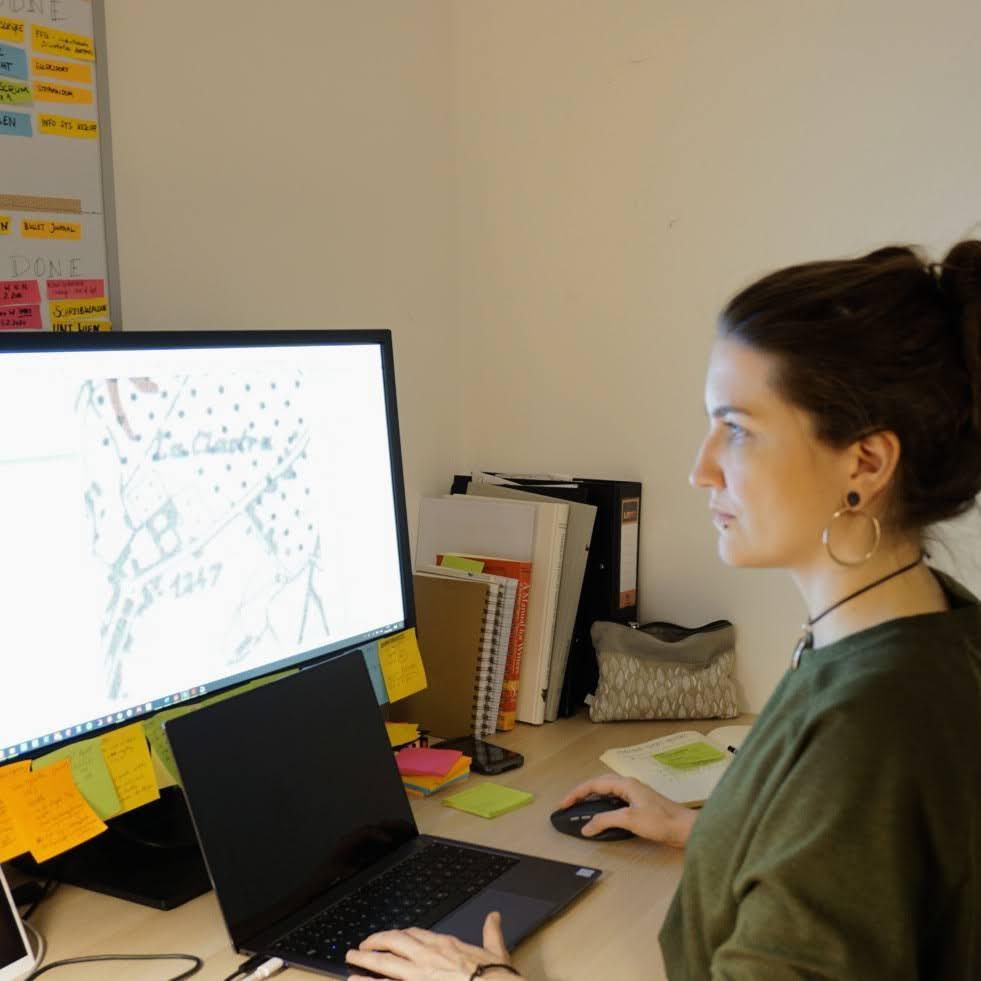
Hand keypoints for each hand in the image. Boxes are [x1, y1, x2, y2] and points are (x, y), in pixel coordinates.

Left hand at [345, 911, 525, 980]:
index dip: (401, 936)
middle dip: (375, 943)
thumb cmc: (496, 977)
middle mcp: (428, 958)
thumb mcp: (495, 950)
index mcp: (445, 945)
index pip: (416, 935)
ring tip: (351, 962)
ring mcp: (418, 976)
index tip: (393, 937)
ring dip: (365, 962)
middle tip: (361, 946)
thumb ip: (491, 932)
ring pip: (385, 964)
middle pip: (394, 943)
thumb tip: (494, 916)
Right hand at [558, 775, 695, 847]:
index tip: (563, 804)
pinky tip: (602, 815)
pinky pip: (615, 800)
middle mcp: (629, 785)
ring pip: (608, 791)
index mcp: (625, 784)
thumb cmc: (661, 821)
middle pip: (599, 784)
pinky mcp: (640, 805)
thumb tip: (586, 827)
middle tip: (569, 805)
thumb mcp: (629, 820)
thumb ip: (605, 820)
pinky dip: (603, 805)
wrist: (686, 829)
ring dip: (593, 798)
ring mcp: (636, 794)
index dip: (576, 793)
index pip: (594, 784)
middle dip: (582, 793)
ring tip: (580, 808)